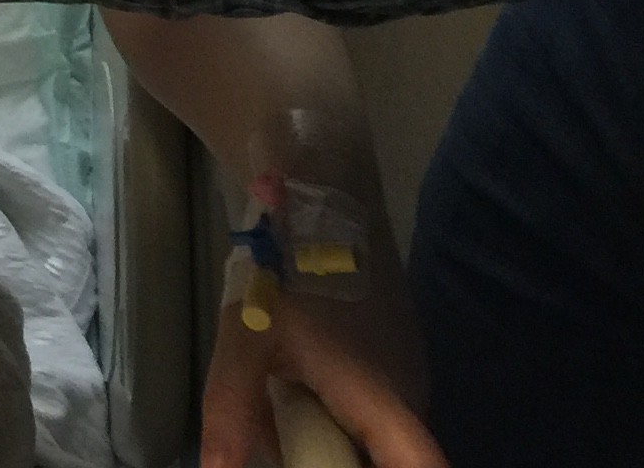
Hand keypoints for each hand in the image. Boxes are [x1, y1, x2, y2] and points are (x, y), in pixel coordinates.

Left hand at [201, 283, 442, 467]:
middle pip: (392, 457)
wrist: (324, 201)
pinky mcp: (402, 357)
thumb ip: (233, 414)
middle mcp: (409, 396)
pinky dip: (345, 414)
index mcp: (380, 401)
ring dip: (341, 437)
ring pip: (381, 434)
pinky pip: (378, 408)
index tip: (342, 460)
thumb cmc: (285, 271)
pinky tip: (303, 387)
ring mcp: (411, 374)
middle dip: (342, 458)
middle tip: (302, 439)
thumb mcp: (245, 342)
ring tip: (291, 402)